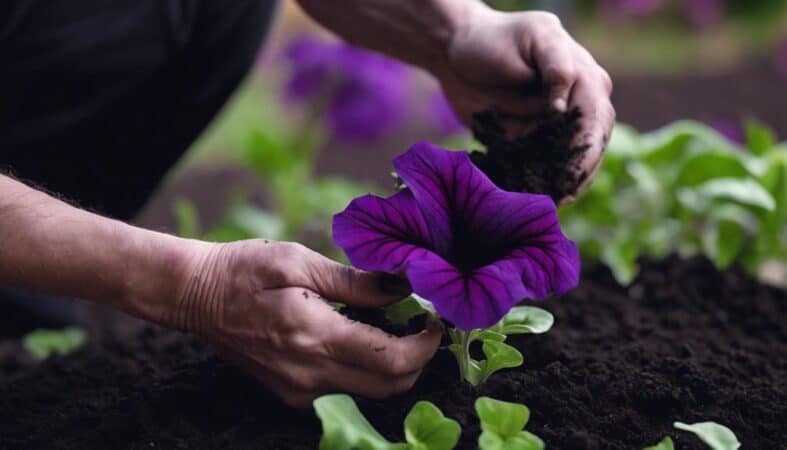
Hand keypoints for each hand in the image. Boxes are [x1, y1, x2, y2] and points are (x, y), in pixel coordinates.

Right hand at [172, 240, 441, 407]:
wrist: (194, 297)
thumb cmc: (244, 269)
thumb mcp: (298, 260)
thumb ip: (353, 281)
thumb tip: (401, 288)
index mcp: (314, 336)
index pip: (392, 360)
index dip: (425, 345)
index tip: (435, 320)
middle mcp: (309, 375)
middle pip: (389, 386)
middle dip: (418, 359)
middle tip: (422, 325)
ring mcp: (298, 390)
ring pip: (368, 390)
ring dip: (392, 363)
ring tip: (391, 324)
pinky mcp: (290, 393)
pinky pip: (342, 387)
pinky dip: (363, 367)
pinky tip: (357, 335)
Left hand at [433, 6, 614, 200]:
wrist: (456, 52)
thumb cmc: (496, 37)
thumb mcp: (534, 36)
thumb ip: (556, 64)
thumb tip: (563, 105)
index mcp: (585, 79)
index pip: (597, 119)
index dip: (589, 150)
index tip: (573, 174)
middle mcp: (576, 107)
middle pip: (590, 146)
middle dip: (580, 174)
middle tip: (564, 198)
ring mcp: (553, 128)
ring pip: (568, 163)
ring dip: (563, 185)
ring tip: (550, 206)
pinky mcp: (529, 143)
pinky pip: (539, 169)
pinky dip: (536, 185)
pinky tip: (531, 201)